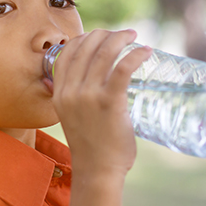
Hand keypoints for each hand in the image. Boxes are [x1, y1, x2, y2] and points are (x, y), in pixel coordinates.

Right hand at [51, 29, 152, 180]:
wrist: (97, 171)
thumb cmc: (90, 146)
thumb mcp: (69, 117)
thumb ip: (69, 98)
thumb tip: (64, 83)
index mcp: (59, 93)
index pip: (67, 52)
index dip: (85, 37)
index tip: (101, 36)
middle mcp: (70, 91)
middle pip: (86, 47)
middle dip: (106, 34)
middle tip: (124, 35)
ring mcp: (89, 96)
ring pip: (104, 53)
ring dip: (121, 38)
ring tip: (135, 36)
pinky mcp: (109, 102)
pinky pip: (122, 69)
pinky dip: (135, 56)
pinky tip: (146, 52)